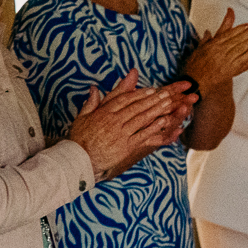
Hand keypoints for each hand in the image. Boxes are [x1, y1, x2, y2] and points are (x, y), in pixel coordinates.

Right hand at [67, 71, 189, 174]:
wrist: (80, 159)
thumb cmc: (80, 138)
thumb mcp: (82, 118)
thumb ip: (91, 102)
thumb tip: (94, 88)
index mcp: (103, 113)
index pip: (124, 100)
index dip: (139, 94)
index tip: (151, 90)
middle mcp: (113, 121)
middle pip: (136, 107)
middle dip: (152, 99)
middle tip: (165, 94)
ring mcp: (121, 134)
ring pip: (142, 119)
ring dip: (156, 110)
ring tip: (168, 104)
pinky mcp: (126, 146)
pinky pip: (143, 135)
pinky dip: (154, 127)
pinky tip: (164, 121)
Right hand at [185, 9, 247, 86]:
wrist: (195, 81)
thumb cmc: (195, 66)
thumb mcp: (198, 50)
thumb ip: (205, 40)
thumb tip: (208, 32)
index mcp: (213, 45)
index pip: (228, 35)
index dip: (239, 29)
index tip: (246, 25)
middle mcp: (220, 51)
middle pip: (236, 40)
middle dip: (247, 34)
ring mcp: (226, 61)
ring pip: (240, 49)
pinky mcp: (230, 70)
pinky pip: (241, 60)